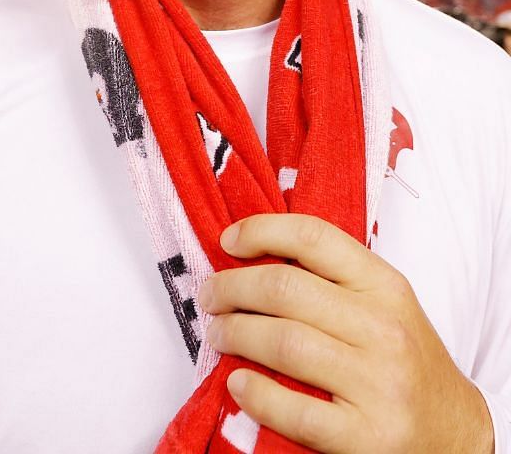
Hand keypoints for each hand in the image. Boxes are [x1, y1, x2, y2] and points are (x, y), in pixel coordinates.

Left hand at [199, 213, 492, 452]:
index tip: (227, 242)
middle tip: (210, 297)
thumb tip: (249, 256)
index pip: (314, 237)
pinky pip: (293, 410)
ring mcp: (379, 384)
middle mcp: (386, 330)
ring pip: (282, 342)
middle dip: (230, 288)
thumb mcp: (385, 307)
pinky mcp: (367, 436)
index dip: (260, 231)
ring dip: (233, 334)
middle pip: (284, 289)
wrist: (455, 434)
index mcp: (387, 288)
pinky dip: (255, 394)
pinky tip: (239, 383)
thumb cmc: (404, 363)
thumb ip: (331, 280)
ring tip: (219, 335)